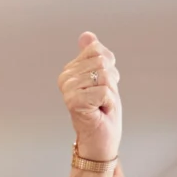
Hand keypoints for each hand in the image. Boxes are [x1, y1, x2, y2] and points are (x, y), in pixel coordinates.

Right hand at [59, 32, 121, 161]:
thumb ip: (94, 56)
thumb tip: (86, 35)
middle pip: (102, 62)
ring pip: (104, 76)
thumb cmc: (103, 112)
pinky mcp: (74, 102)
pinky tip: (100, 112)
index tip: (102, 87)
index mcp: (70, 70)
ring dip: (111, 93)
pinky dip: (109, 103)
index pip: (98, 51)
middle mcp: (65, 78)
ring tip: (101, 106)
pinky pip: (104, 91)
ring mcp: (68, 90)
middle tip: (102, 99)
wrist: (101, 141)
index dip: (109, 69)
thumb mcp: (103, 78)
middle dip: (111, 82)